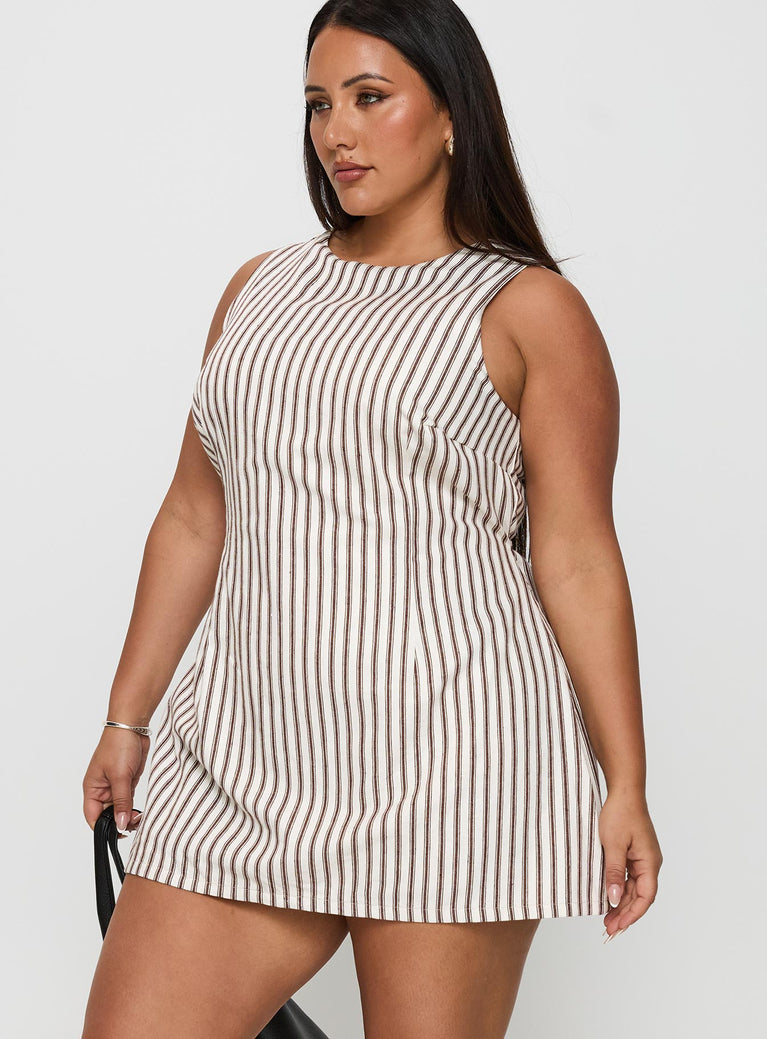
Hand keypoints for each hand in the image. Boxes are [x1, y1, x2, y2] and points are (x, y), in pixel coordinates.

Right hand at [82, 726, 149, 836]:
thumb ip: (121, 802)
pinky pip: (128, 800)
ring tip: (139, 819)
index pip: (93, 817)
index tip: (118, 834)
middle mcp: (102, 790)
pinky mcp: (127, 782)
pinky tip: (140, 812)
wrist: (133, 726)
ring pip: (119, 809)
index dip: (103, 829)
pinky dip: (133, 808)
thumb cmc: (118, 745)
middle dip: (118, 823)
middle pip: (107, 815)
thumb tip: (120, 824)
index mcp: (92, 789)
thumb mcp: (120, 776)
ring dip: (128, 816)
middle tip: (133, 825)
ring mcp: (115, 786)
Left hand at [598, 789, 662, 939]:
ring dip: (621, 903)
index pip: (645, 897)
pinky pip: (628, 877)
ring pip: (633, 888)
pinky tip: (608, 898)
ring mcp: (642, 858)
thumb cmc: (620, 813)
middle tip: (608, 929)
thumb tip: (612, 899)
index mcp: (650, 862)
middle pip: (639, 896)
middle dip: (624, 913)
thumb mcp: (613, 845)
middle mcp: (649, 863)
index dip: (632, 914)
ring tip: (606, 919)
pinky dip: (619, 889)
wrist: (624, 790)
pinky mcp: (634, 853)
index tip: (618, 927)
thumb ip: (613, 873)